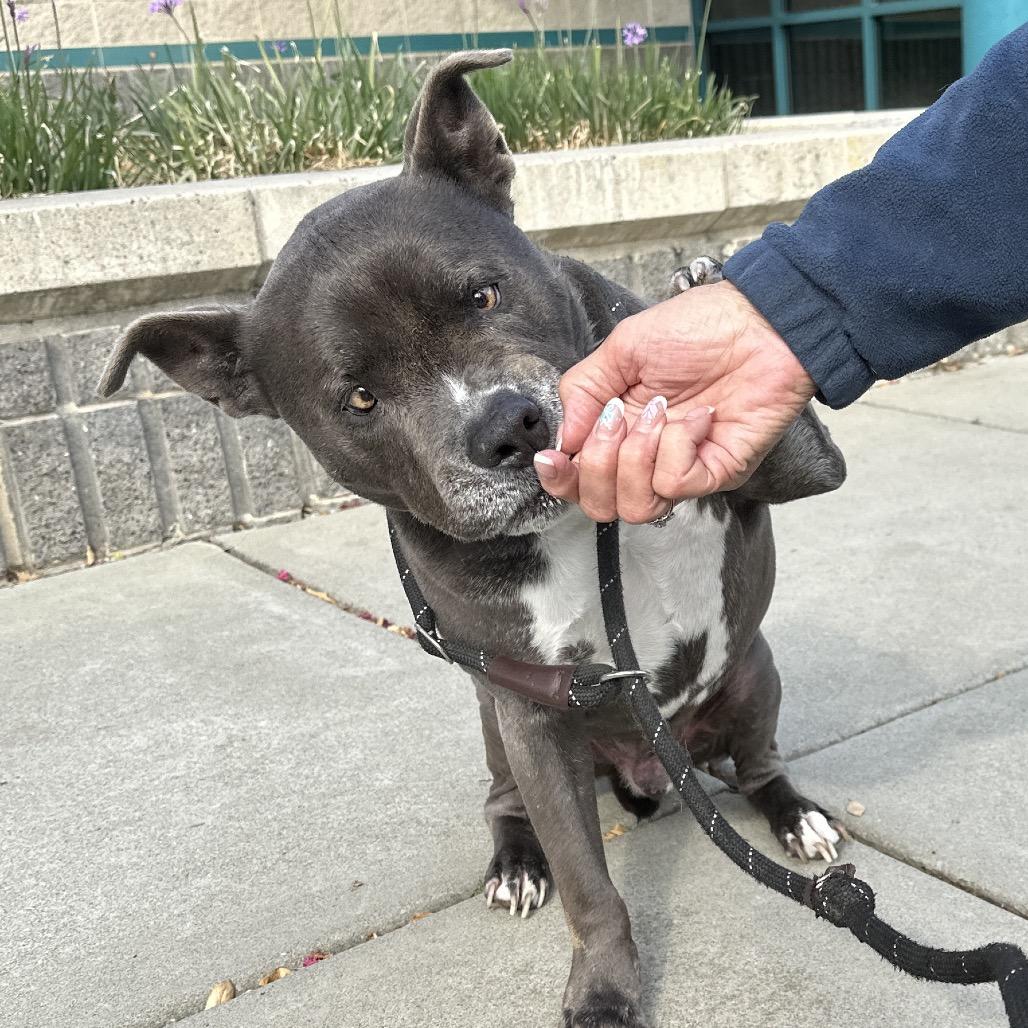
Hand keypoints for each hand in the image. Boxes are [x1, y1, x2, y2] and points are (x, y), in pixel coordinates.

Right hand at [534, 281, 815, 521]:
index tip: (553, 457)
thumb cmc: (697, 328)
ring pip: (636, 507)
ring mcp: (681, 470)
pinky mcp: (716, 473)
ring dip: (636, 458)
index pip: (578, 482)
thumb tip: (562, 440)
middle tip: (619, 417)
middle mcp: (645, 459)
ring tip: (659, 414)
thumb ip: (583, 391)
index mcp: (617, 432)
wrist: (761, 322)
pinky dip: (678, 446)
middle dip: (598, 464)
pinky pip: (675, 483)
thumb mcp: (623, 349)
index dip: (560, 480)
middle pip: (600, 506)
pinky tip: (700, 415)